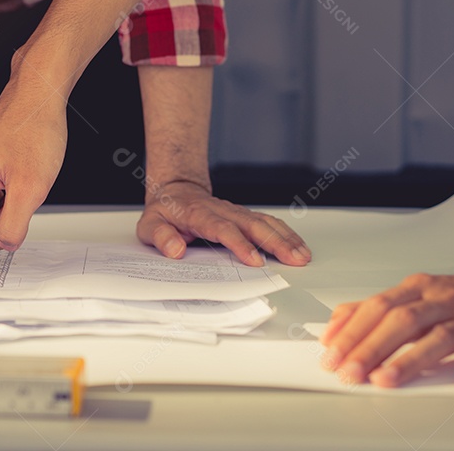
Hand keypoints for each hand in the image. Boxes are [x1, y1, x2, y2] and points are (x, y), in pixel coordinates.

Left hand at [137, 181, 310, 265]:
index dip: (240, 244)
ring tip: (303, 256)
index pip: (223, 229)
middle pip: (252, 225)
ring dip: (285, 238)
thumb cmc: (164, 213)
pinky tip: (299, 245)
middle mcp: (222, 211)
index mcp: (199, 214)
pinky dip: (285, 233)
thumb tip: (175, 250)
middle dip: (275, 242)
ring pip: (264, 222)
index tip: (255, 261)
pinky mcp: (244, 216)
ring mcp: (235, 212)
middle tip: (294, 260)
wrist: (174, 192)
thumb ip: (161, 237)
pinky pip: (268, 222)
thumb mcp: (150, 225)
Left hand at [320, 258, 453, 390]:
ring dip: (412, 359)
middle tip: (351, 373)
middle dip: (373, 348)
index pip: (379, 307)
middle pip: (404, 320)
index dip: (353, 332)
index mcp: (420, 289)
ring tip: (387, 380)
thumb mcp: (413, 295)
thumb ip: (373, 311)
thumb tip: (333, 329)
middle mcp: (447, 298)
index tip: (332, 355)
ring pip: (443, 336)